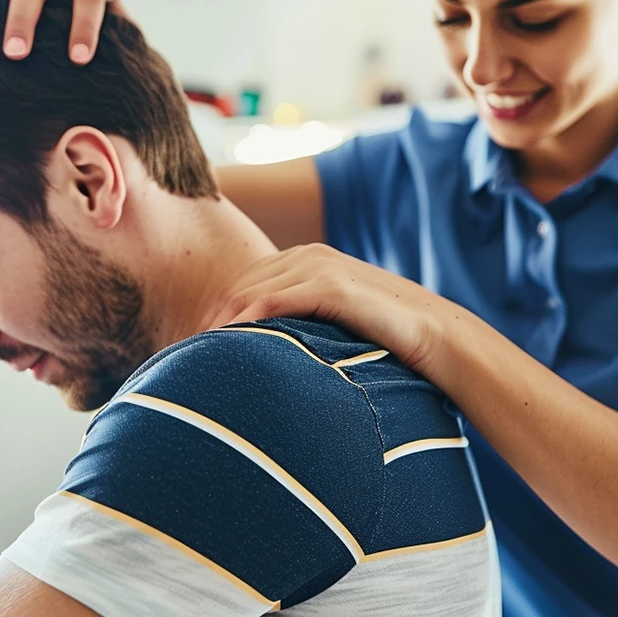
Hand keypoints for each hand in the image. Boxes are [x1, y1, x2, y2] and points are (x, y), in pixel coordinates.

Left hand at [206, 244, 450, 377]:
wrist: (435, 334)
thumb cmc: (385, 339)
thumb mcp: (334, 327)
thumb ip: (302, 328)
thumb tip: (268, 360)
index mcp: (304, 262)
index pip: (241, 286)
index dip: (212, 318)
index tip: (192, 350)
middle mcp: (306, 256)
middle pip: (236, 287)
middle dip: (207, 322)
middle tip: (182, 358)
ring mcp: (318, 266)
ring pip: (248, 293)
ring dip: (219, 325)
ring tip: (197, 357)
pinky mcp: (330, 284)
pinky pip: (272, 300)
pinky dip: (244, 322)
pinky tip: (228, 346)